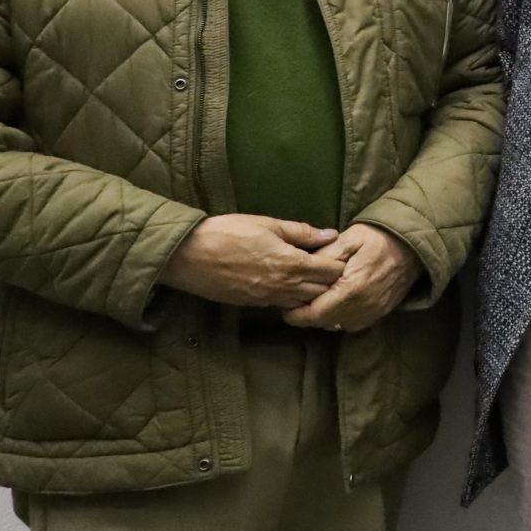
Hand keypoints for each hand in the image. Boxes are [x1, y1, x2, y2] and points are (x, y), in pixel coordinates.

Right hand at [159, 214, 342, 310]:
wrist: (188, 255)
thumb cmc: (227, 233)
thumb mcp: (267, 224)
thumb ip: (301, 232)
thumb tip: (330, 234)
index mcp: (292, 264)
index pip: (332, 272)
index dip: (341, 264)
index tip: (342, 255)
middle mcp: (284, 286)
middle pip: (323, 291)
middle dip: (332, 282)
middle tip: (333, 269)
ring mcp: (269, 298)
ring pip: (304, 303)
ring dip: (314, 294)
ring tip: (316, 280)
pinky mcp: (254, 304)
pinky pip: (284, 306)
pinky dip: (294, 300)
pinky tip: (292, 287)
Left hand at [279, 224, 421, 330]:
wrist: (412, 245)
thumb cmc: (377, 238)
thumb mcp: (346, 240)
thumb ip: (322, 259)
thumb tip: (301, 274)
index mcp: (350, 290)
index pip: (314, 314)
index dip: (294, 313)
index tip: (285, 304)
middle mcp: (362, 307)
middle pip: (323, 323)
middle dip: (306, 315)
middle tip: (295, 301)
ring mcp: (373, 312)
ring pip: (337, 325)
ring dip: (323, 317)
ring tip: (315, 301)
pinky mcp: (380, 313)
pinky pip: (353, 324)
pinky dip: (340, 317)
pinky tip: (336, 304)